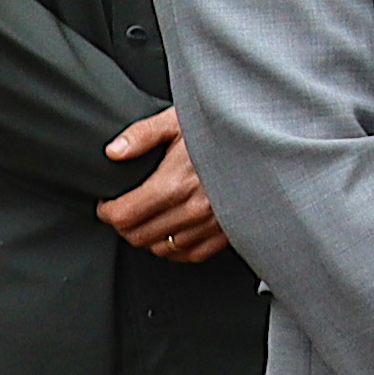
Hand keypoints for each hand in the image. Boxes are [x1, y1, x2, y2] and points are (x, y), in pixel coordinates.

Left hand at [95, 110, 226, 263]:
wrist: (266, 140)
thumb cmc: (222, 129)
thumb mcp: (178, 120)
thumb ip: (142, 135)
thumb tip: (113, 152)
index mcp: (175, 183)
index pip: (124, 215)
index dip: (107, 211)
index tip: (107, 204)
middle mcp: (194, 209)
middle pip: (139, 236)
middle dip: (124, 225)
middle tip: (124, 210)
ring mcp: (213, 224)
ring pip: (163, 249)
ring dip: (149, 237)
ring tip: (148, 219)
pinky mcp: (229, 232)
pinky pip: (192, 254)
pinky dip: (177, 248)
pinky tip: (173, 230)